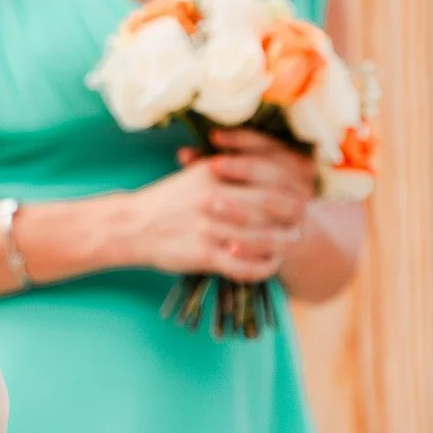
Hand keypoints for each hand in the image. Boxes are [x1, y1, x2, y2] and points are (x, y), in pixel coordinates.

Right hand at [128, 129, 313, 281]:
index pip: (265, 176)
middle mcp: (214, 197)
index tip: (298, 195)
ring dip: (281, 243)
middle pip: (268, 206)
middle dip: (290, 216)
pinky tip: (270, 265)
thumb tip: (269, 164)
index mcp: (214, 172)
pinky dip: (262, 268)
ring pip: (260, 238)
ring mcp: (209, 228)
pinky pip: (243, 266)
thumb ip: (230, 167)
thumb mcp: (197, 173)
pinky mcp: (203, 255)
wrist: (132, 225)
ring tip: (289, 243)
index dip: (287, 187)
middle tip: (300, 223)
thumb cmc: (169, 198)